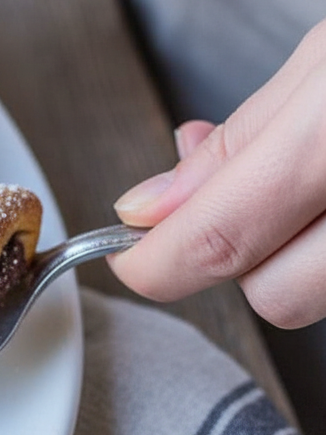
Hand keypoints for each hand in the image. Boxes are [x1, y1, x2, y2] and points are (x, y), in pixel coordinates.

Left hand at [111, 21, 325, 328]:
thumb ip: (242, 138)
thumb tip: (154, 207)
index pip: (218, 239)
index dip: (154, 261)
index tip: (129, 253)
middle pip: (277, 295)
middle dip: (241, 256)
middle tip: (242, 194)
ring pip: (318, 292)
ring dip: (296, 251)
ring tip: (306, 179)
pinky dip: (325, 243)